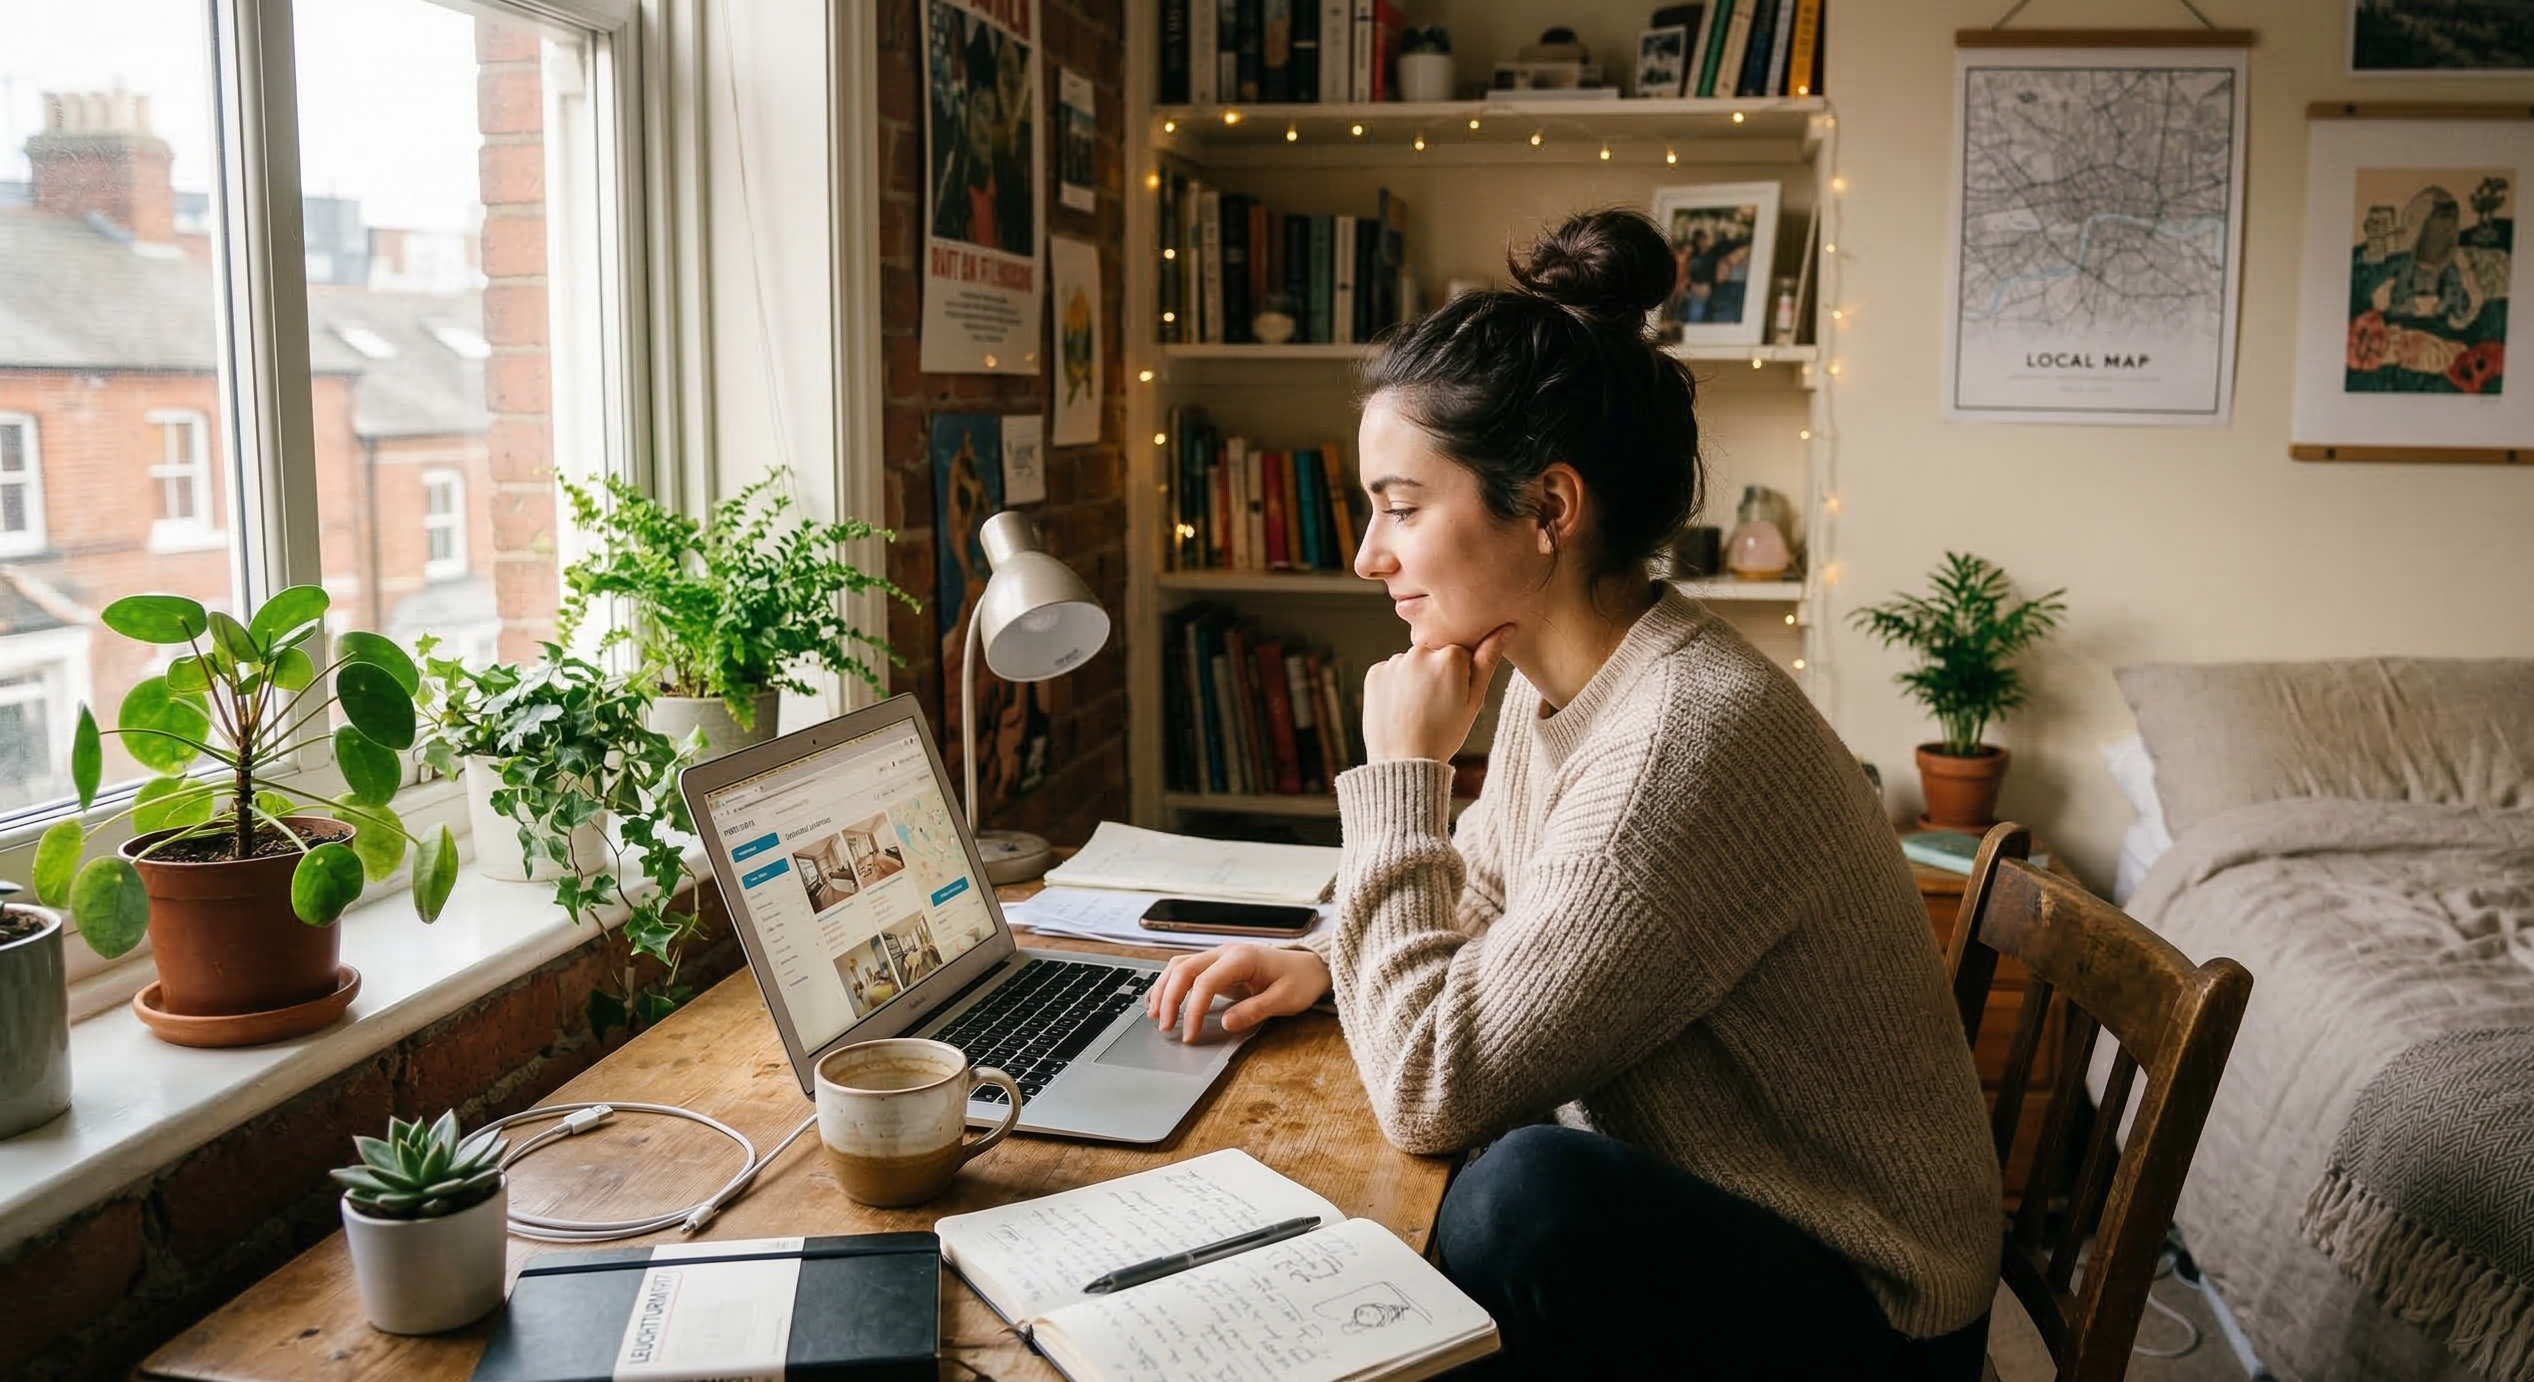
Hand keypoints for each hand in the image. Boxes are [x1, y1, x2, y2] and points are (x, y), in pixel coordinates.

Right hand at [1144, 943, 1331, 1042]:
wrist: (1310, 966)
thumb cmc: (1300, 981)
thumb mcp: (1285, 1000)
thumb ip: (1254, 1010)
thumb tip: (1224, 1023)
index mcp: (1241, 958)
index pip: (1205, 982)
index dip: (1192, 1010)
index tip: (1189, 1035)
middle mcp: (1225, 952)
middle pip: (1184, 969)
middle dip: (1169, 998)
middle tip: (1164, 1027)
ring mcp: (1219, 956)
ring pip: (1179, 965)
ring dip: (1164, 988)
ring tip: (1155, 1015)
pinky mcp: (1217, 964)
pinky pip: (1186, 969)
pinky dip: (1170, 983)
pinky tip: (1160, 999)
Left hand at [1362, 624, 1511, 762]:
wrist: (1405, 762)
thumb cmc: (1445, 733)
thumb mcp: (1474, 700)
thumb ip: (1488, 660)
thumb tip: (1507, 627)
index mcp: (1451, 656)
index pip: (1459, 654)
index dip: (1459, 677)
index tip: (1453, 699)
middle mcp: (1420, 651)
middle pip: (1433, 654)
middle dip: (1435, 674)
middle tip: (1434, 706)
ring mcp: (1394, 662)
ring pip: (1411, 663)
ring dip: (1414, 678)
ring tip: (1416, 709)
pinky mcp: (1374, 673)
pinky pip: (1390, 672)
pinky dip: (1394, 686)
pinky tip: (1399, 707)